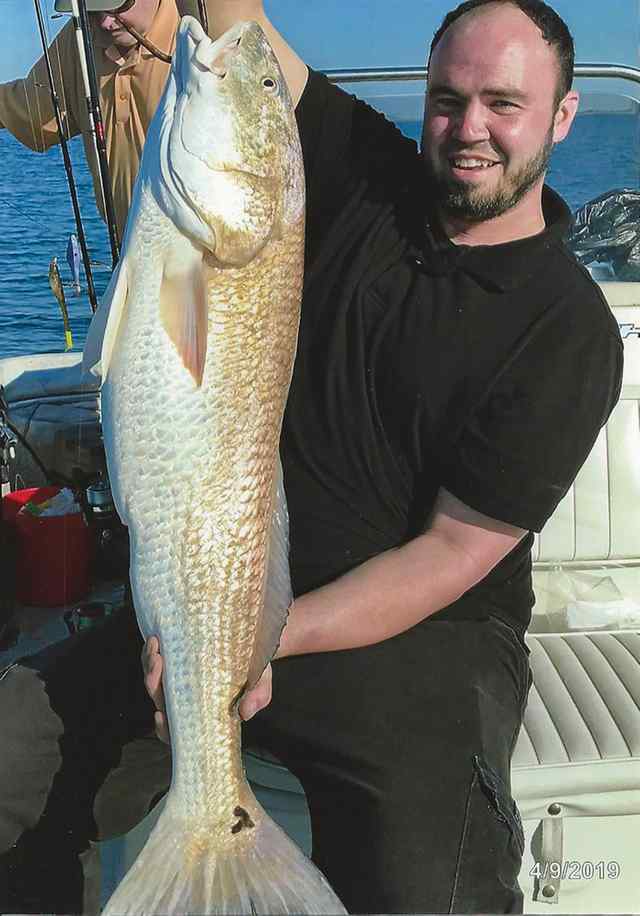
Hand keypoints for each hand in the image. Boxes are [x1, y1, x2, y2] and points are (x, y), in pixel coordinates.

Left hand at [142, 636, 272, 743]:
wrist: (254, 641)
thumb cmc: (254, 668)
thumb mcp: (260, 680)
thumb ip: (258, 696)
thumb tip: (246, 712)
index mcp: (201, 712)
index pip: (176, 731)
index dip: (163, 728)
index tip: (160, 715)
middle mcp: (184, 698)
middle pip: (158, 699)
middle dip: (153, 683)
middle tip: (159, 665)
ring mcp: (175, 679)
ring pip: (152, 680)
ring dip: (149, 665)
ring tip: (156, 649)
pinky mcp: (172, 659)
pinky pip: (152, 660)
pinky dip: (150, 652)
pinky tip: (155, 639)